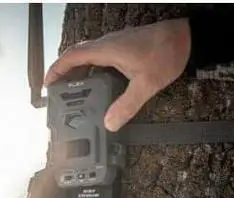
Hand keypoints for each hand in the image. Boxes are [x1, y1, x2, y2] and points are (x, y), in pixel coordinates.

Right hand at [44, 19, 190, 131]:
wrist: (186, 38)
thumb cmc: (166, 54)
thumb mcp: (146, 85)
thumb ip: (126, 106)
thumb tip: (110, 123)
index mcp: (107, 50)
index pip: (71, 57)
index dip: (55, 70)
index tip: (46, 85)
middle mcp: (107, 45)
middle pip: (76, 56)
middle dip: (63, 73)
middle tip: (56, 92)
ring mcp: (116, 45)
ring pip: (88, 56)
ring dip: (78, 71)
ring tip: (73, 91)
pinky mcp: (124, 48)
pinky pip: (99, 57)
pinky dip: (92, 70)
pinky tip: (98, 84)